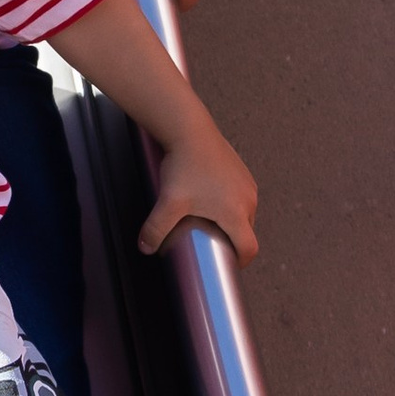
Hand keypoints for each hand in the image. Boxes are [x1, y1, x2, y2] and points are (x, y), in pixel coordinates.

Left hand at [138, 121, 258, 262]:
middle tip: (213, 243)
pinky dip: (233, 203)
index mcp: (236, 213)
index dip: (241, 261)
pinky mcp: (242, 170)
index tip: (230, 265)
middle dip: (234, 241)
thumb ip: (156, 229)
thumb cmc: (184, 166)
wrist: (190, 131)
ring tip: (212, 222)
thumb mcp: (169, 202)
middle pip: (247, 231)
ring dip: (234, 221)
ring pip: (246, 212)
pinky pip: (242, 195)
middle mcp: (248, 199)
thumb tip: (145, 248)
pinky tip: (215, 200)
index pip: (249, 248)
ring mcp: (247, 183)